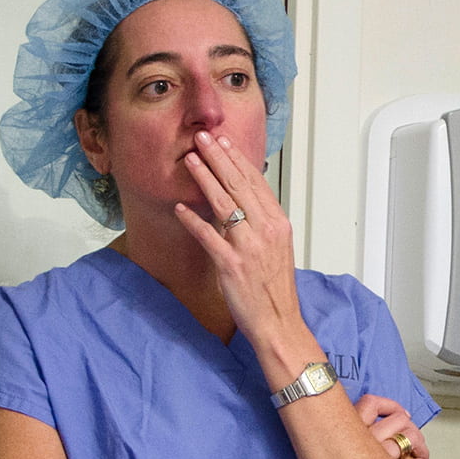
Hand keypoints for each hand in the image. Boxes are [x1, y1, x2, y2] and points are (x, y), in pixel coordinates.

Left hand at [174, 130, 303, 348]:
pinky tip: (180, 208)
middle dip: (219, 158)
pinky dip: (193, 221)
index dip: (237, 159)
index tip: (223, 141)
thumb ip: (261, 221)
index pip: (256, 182)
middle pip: (239, 186)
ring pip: (224, 204)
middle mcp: (266, 230)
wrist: (278, 320)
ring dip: (204, 179)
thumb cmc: (275, 286)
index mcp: (278, 223)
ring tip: (190, 159)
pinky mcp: (232, 265)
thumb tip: (244, 200)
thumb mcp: (277, 246)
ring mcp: (249, 247)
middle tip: (202, 138)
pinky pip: (209, 237)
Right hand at [358, 393, 434, 458]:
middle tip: (415, 445)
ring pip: (411, 438)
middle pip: (399, 420)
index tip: (403, 414)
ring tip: (421, 458)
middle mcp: (362, 441)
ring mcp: (376, 458)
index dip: (390, 406)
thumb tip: (378, 432)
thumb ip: (352, 443)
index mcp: (348, 434)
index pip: (370, 403)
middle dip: (412, 431)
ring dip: (421, 448)